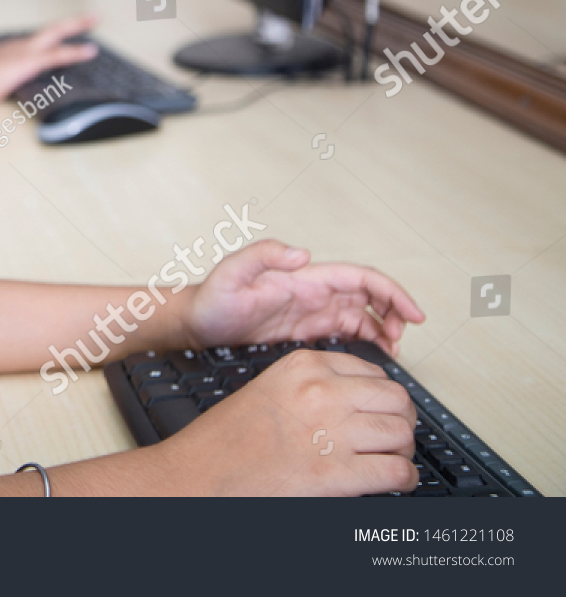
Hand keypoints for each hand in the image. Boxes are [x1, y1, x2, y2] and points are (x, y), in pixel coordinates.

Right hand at [0, 15, 97, 105]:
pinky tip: (91, 50)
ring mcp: (24, 52)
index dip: (47, 40)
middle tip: (90, 15)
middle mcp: (18, 46)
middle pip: (49, 30)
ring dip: (77, 25)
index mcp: (6, 50)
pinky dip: (76, 51)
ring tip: (94, 17)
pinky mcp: (29, 62)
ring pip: (56, 33)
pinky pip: (58, 55)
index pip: (33, 43)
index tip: (57, 38)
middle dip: (71, 22)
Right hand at [156, 349, 416, 494]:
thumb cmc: (227, 437)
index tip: (381, 409)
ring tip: (390, 459)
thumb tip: (357, 399)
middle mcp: (322, 393)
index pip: (373, 372)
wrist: (202, 472)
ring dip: (402, 450)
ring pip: (402, 434)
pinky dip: (403, 479)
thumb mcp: (269, 388)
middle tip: (392, 436)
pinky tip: (393, 481)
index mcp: (303, 366)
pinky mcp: (338, 474)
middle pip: (396, 400)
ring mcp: (332, 432)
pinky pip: (397, 472)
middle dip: (400, 420)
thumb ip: (312, 385)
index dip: (383, 396)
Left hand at [184, 239, 424, 357]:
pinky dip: (365, 340)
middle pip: (368, 295)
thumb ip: (264, 255)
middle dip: (394, 311)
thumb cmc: (211, 298)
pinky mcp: (304, 330)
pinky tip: (372, 354)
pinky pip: (345, 332)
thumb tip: (303, 253)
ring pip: (362, 314)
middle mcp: (312, 291)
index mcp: (304, 278)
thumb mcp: (232, 272)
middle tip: (402, 337)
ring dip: (383, 328)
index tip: (412, 313)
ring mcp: (310, 311)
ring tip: (392, 350)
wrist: (196, 323)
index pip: (360, 277)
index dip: (391, 292)